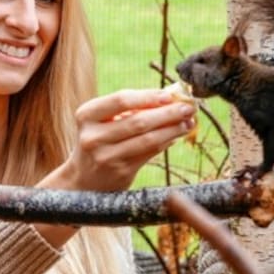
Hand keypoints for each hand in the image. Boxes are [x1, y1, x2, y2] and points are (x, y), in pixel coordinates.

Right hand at [43, 88, 195, 191]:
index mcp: (86, 115)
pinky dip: (166, 142)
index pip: (121, 100)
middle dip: (168, 113)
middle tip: (188, 108)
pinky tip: (176, 135)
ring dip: (172, 129)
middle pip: (138, 121)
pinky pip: (150, 153)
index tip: (169, 95)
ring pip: (147, 140)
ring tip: (188, 122)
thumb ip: (129, 108)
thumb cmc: (99, 140)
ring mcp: (106, 157)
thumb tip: (169, 97)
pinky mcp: (120, 172)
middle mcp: (93, 136)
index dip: (148, 96)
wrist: (84, 179)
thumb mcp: (103, 121)